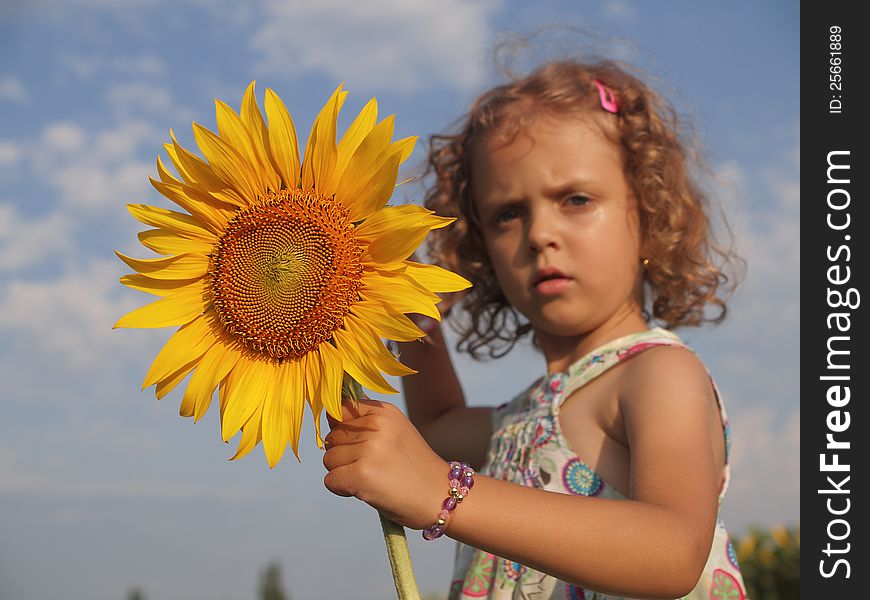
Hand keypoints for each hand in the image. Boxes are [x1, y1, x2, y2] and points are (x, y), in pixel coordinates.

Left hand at [322, 398, 447, 528]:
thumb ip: (366, 424)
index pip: (342, 410)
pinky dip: (341, 488)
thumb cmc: (415, 468)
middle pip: (332, 436)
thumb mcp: (396, 433)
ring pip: (329, 459)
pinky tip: (364, 490)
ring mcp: (369, 450)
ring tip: (370, 478)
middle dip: (342, 453)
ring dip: (342, 472)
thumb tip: (330, 420)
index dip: (342, 429)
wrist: (440, 497)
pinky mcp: (361, 475)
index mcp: (384, 412)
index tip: (356, 443)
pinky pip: (330, 480)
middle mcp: (376, 426)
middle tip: (369, 467)